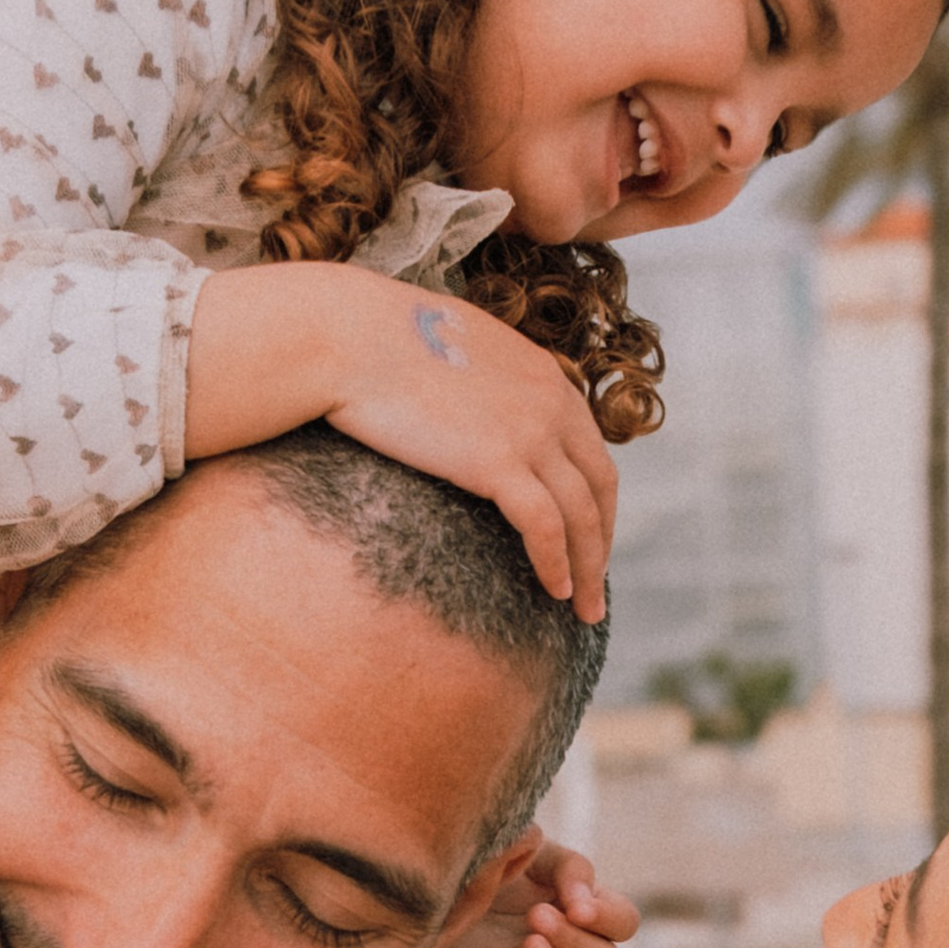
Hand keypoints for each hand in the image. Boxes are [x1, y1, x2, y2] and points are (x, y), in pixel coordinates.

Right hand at [182, 265, 618, 620]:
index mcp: (542, 374)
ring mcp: (530, 431)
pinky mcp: (499, 461)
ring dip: (589, 567)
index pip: (589, 447)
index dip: (592, 497)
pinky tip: (555, 591)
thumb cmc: (374, 339)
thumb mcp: (452, 347)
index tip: (586, 534)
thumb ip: (479, 379)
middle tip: (595, 584)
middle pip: (599, 484)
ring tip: (584, 609)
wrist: (346, 337)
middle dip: (601, 539)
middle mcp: (551, 401)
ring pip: (582, 514)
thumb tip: (462, 404)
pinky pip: (546, 527)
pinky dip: (557, 563)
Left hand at [432, 835, 639, 947]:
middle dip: (574, 941)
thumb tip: (584, 900)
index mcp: (583, 909)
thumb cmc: (487, 863)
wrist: (430, 890)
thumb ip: (566, 867)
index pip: (623, 922)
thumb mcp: (527, 851)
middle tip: (534, 916)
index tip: (575, 907)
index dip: (608, 918)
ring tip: (529, 947)